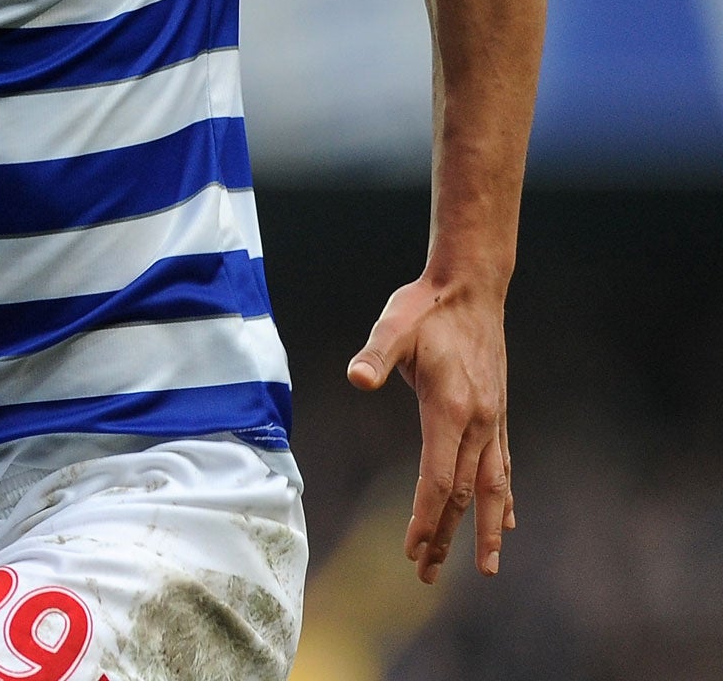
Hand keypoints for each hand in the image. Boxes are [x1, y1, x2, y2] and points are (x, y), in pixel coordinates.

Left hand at [348, 274, 513, 583]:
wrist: (471, 286)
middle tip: (428, 576)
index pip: (438, 478)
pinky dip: (504, 497)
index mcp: (451, 407)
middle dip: (446, 536)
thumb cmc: (425, 306)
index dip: (425, 517)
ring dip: (485, 528)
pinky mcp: (496, 413)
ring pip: (492, 486)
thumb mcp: (394, 322)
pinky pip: (503, 465)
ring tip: (488, 568)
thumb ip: (376, 353)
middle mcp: (478, 421)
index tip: (413, 551)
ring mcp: (492, 419)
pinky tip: (506, 519)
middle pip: (463, 493)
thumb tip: (356, 377)